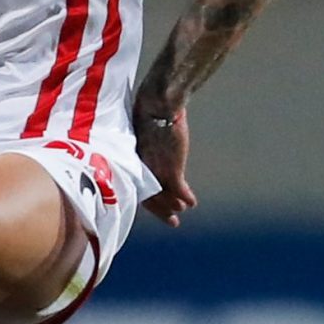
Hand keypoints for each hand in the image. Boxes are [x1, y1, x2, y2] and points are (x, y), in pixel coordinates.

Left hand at [137, 105, 195, 226]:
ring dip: (173, 205)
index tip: (155, 206)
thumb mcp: (142, 127)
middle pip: (149, 196)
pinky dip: (185, 196)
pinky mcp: (171, 167)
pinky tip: (192, 203)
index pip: (137, 184)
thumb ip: (145, 138)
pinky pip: (178, 188)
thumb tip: (151, 132)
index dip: (147, 197)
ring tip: (180, 212)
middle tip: (172, 222)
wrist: (159, 102)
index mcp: (130, 158)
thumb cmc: (148, 107)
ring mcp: (156, 169)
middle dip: (161, 210)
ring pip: (163, 196)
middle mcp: (141, 168)